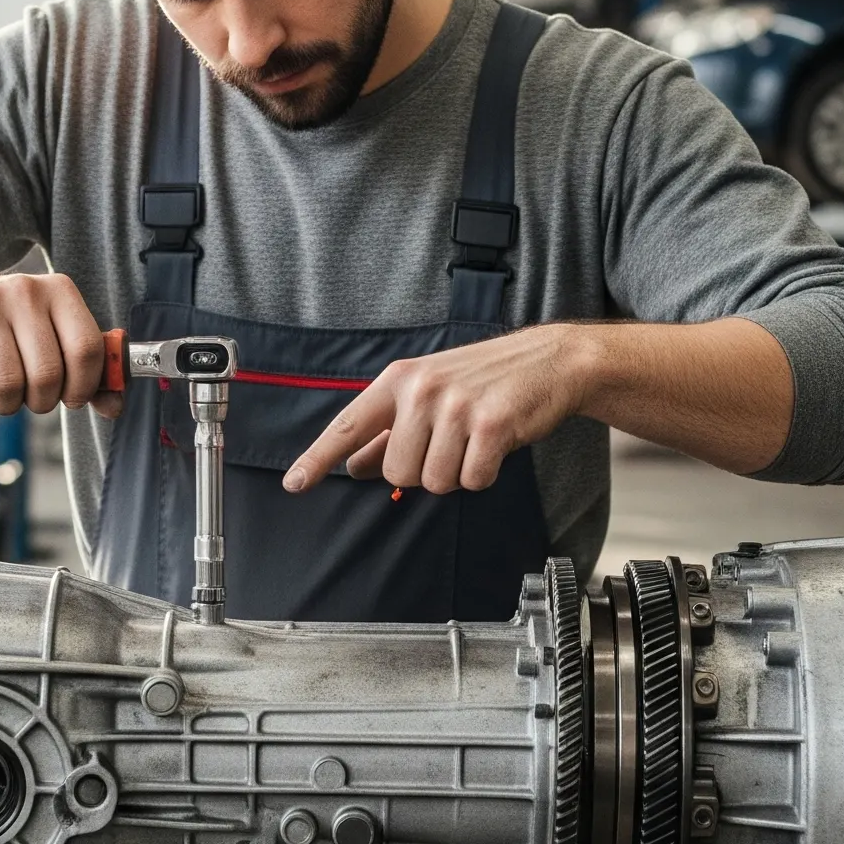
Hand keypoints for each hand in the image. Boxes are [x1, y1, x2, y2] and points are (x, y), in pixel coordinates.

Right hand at [0, 271, 115, 416]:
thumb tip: (114, 406)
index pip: (87, 350)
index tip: (71, 398)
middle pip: (48, 374)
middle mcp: (24, 289)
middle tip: (31, 396)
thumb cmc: (8, 328)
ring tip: (2, 391)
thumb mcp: (53, 336)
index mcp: (60, 290)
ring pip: (8, 384)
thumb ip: (88, 371)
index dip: (83, 387)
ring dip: (7, 404)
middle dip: (41, 401)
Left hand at [283, 326, 586, 494]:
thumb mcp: (428, 393)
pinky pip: (472, 480)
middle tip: (450, 444)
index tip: (294, 484)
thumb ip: (389, 429)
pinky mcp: (491, 425)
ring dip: (457, 473)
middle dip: (423, 471)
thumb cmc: (485, 379)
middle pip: (396, 472)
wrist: (549, 359)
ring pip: (434, 482)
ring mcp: (456, 406)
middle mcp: (422, 390)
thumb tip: (353, 466)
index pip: (348, 426)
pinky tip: (495, 446)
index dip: (318, 458)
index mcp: (399, 380)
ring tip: (474, 442)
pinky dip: (484, 474)